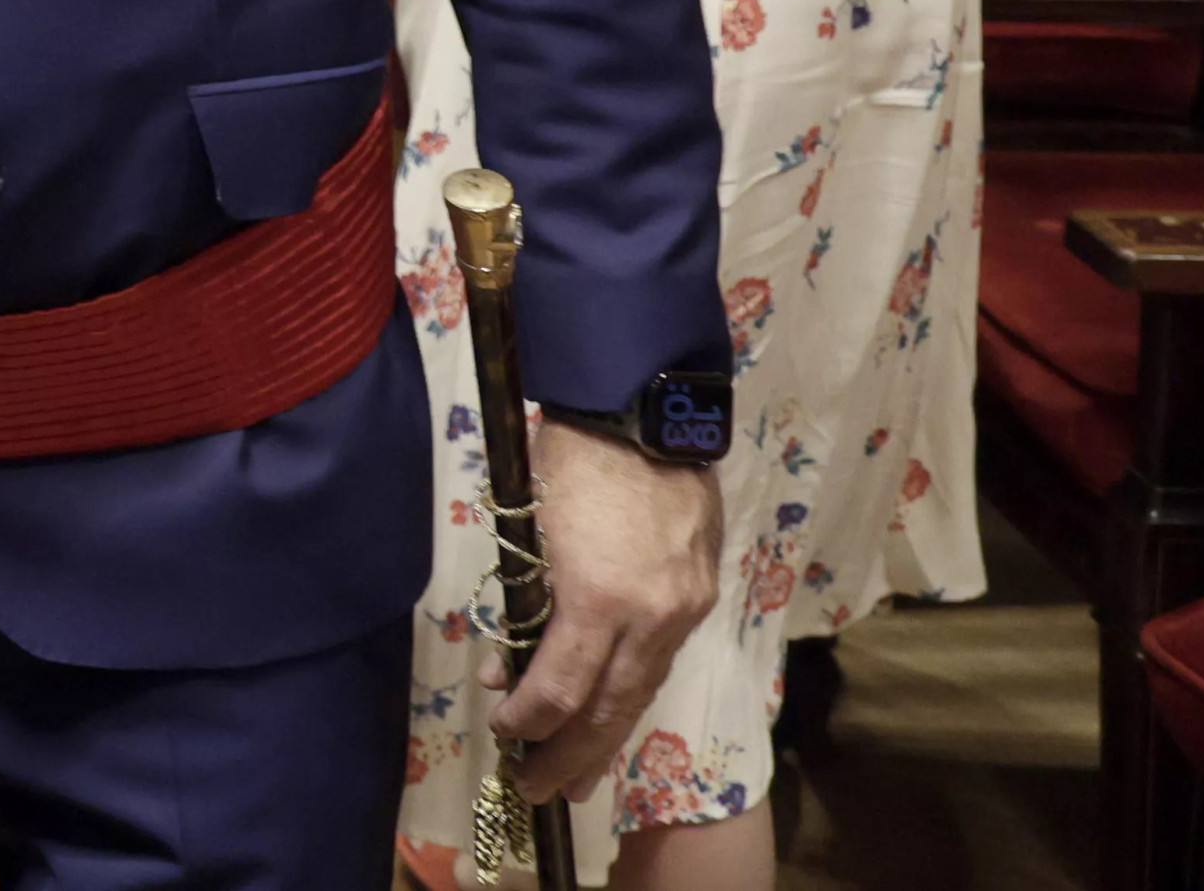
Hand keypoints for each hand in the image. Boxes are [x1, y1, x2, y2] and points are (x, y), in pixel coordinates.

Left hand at [488, 419, 723, 799]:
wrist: (643, 411)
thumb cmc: (569, 460)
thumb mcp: (528, 529)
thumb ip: (522, 603)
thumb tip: (508, 667)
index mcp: (598, 597)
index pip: (562, 685)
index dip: (531, 719)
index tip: (505, 734)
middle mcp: (651, 615)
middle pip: (610, 706)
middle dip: (573, 754)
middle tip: (542, 791)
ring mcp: (682, 608)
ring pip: (642, 690)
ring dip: (606, 735)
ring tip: (576, 775)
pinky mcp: (699, 595)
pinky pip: (661, 660)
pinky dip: (632, 692)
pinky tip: (612, 715)